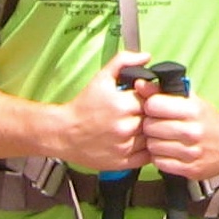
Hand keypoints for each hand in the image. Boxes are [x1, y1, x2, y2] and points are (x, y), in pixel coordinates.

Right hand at [52, 50, 152, 172]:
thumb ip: (123, 62)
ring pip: (154, 138)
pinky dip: (148, 149)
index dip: (151, 99)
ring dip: (151, 132)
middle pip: (155, 119)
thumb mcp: (101, 78)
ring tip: (138, 127)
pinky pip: (148, 156)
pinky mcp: (123, 162)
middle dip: (151, 115)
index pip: (153, 100)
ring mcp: (125, 146)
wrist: (64, 133)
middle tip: (142, 114)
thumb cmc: (83, 106)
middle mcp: (125, 127)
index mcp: (122, 105)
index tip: (144, 100)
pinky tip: (138, 141)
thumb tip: (146, 56)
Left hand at [140, 87, 218, 180]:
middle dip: (150, 125)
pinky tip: (168, 151)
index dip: (150, 106)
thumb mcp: (190, 101)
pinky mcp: (188, 169)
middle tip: (158, 125)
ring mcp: (191, 152)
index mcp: (193, 110)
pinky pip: (159, 162)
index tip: (155, 109)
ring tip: (164, 138)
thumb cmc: (206, 120)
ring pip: (152, 146)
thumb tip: (139, 84)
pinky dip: (160, 157)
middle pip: (150, 127)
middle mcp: (192, 132)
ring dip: (154, 142)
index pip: (153, 105)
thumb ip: (163, 91)